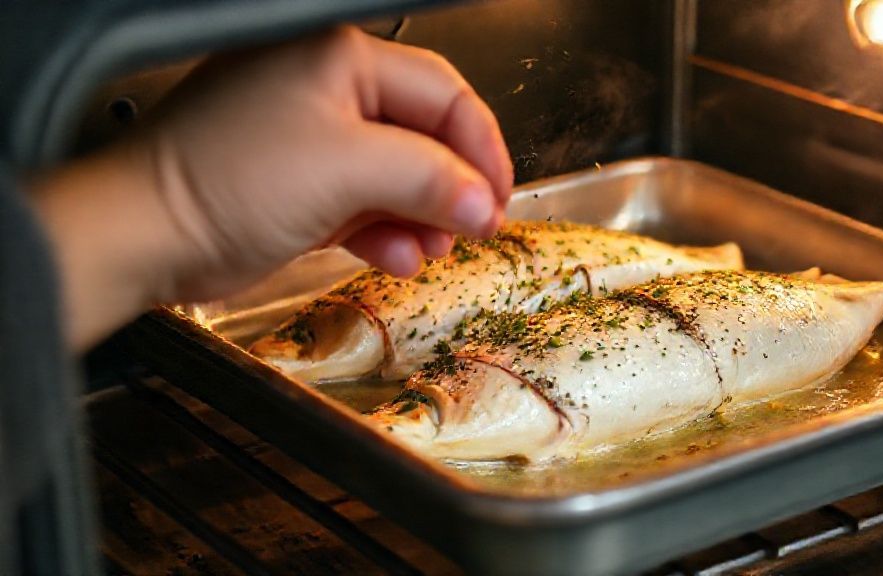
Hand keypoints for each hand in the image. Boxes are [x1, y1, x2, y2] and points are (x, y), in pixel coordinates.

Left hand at [30, 26, 512, 350]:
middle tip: (477, 225)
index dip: (481, 147)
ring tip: (437, 246)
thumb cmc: (220, 178)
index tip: (501, 196)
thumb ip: (429, 179)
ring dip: (423, 215)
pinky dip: (386, 232)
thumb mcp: (347, 169)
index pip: (442, 93)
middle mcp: (327, 90)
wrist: (146, 234)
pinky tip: (398, 255)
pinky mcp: (298, 186)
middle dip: (453, 186)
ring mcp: (311, 140)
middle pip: (422, 136)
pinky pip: (363, 205)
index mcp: (339, 58)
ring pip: (396, 175)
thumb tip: (483, 201)